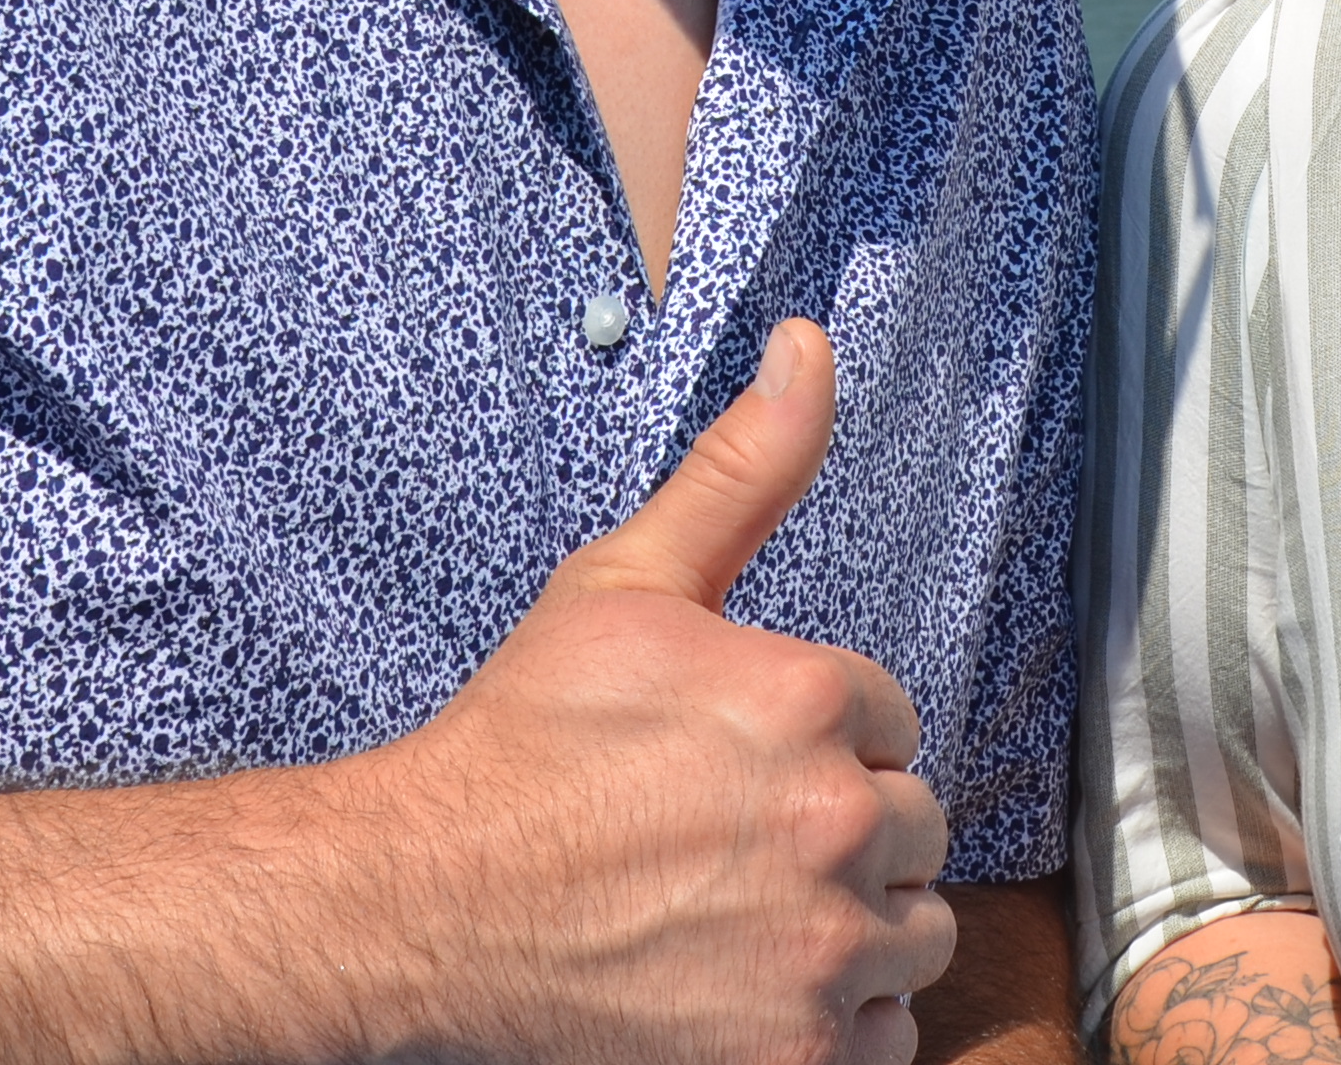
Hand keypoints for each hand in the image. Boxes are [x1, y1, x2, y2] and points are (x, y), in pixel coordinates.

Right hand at [345, 319, 951, 1064]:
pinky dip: (833, 1023)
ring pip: (913, 935)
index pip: (888, 721)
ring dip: (851, 927)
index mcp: (813, 699)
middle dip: (842, 830)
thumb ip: (744, 469)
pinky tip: (748, 987)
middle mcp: (835, 825)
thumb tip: (811, 346)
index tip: (731, 763)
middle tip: (729, 841)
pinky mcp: (796, 1055)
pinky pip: (883, 1037)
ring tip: (741, 913)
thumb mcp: (628, 583)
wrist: (425, 904)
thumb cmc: (521, 746)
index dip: (814, 737)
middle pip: (914, 828)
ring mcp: (821, 951)